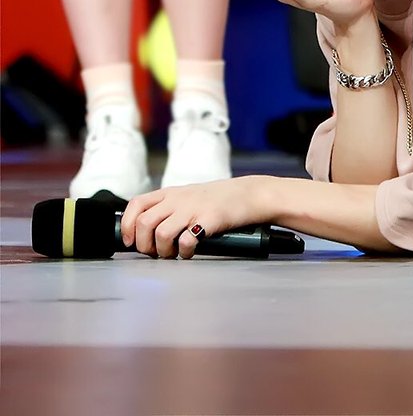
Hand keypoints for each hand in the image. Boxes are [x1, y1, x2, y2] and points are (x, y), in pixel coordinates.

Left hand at [120, 177, 270, 259]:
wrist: (251, 194)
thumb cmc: (221, 200)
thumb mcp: (190, 196)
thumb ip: (170, 207)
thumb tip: (146, 230)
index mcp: (171, 193)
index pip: (136, 204)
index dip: (127, 225)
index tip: (130, 241)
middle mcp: (178, 199)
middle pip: (144, 222)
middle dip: (144, 244)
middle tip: (154, 253)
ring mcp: (193, 209)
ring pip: (160, 233)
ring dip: (162, 250)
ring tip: (173, 254)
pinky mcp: (209, 220)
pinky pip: (186, 240)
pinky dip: (183, 252)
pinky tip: (189, 252)